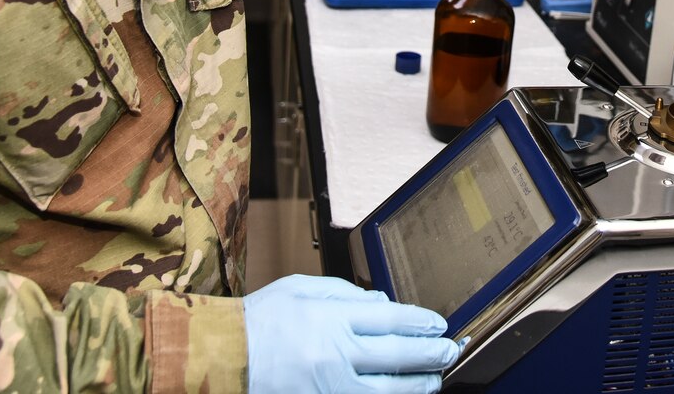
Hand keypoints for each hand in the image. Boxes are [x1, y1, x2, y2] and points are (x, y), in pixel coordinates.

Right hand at [245, 274, 459, 392]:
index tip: (438, 324)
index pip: (391, 320)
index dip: (421, 322)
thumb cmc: (259, 321)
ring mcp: (332, 386)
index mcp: (332, 318)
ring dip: (418, 385)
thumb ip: (344, 293)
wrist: (223, 359)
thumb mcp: (300, 289)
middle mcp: (336, 354)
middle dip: (431, 354)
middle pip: (397, 355)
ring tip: (436, 379)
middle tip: (451, 351)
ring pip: (388, 389)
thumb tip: (382, 303)